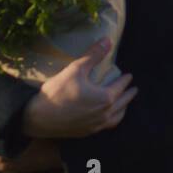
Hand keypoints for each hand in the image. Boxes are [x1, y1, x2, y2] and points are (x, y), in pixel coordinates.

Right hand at [21, 38, 136, 137]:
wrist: (39, 117)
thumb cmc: (58, 91)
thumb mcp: (76, 69)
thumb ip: (93, 55)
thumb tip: (108, 40)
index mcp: (105, 98)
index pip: (120, 87)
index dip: (125, 81)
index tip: (129, 76)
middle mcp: (104, 114)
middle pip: (122, 104)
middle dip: (129, 95)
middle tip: (133, 89)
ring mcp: (96, 125)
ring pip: (116, 117)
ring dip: (123, 109)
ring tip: (124, 104)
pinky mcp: (87, 132)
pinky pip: (106, 126)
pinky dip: (112, 119)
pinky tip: (107, 117)